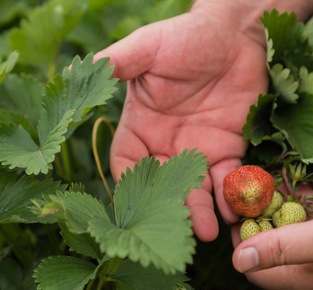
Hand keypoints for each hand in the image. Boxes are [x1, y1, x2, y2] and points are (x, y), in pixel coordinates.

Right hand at [94, 5, 267, 240]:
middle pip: (162, 185)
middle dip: (170, 208)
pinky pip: (228, 179)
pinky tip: (233, 209)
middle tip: (179, 228)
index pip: (127, 162)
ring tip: (207, 230)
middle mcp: (167, 144)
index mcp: (141, 125)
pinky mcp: (228, 148)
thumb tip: (76, 72)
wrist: (237, 35)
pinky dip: (230, 195)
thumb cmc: (187, 37)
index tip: (135, 205)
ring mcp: (198, 149)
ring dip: (201, 211)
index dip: (128, 184)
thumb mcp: (148, 47)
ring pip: (196, 189)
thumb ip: (117, 63)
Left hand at [231, 176, 312, 289]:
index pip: (258, 266)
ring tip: (279, 173)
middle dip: (266, 211)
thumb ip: (278, 249)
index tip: (237, 213)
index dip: (243, 241)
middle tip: (256, 186)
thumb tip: (237, 260)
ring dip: (291, 197)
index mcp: (303, 276)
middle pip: (278, 237)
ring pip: (302, 220)